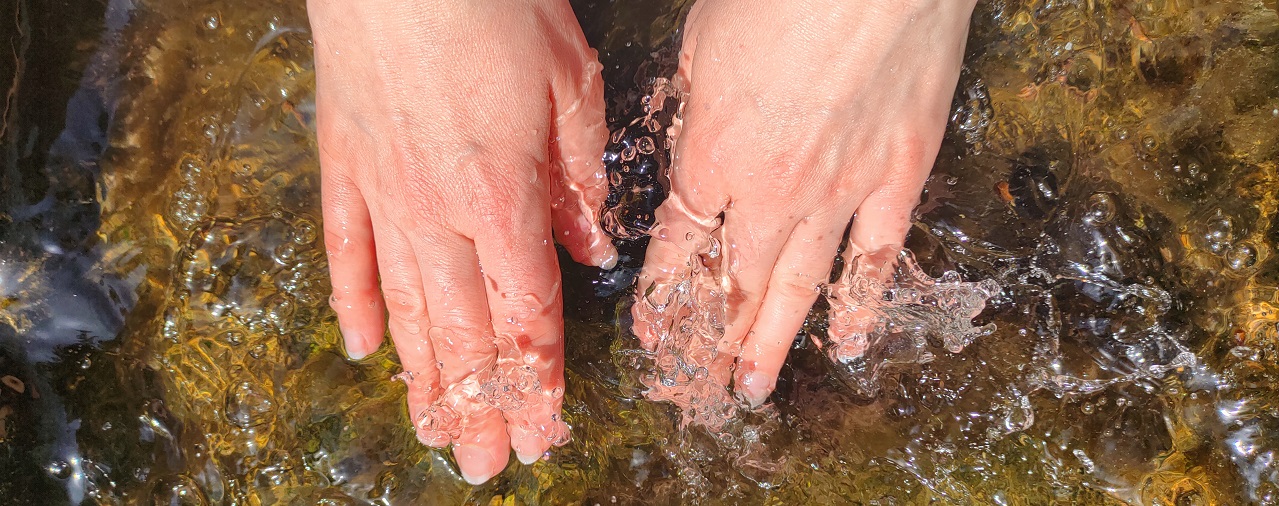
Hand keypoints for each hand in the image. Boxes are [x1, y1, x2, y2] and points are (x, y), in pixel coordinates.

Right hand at [309, 0, 613, 483]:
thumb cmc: (492, 6)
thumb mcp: (570, 83)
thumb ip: (582, 179)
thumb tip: (593, 252)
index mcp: (501, 195)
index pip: (524, 315)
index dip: (536, 383)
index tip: (544, 434)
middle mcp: (436, 211)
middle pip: (461, 332)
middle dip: (481, 406)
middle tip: (488, 466)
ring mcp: (381, 192)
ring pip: (402, 308)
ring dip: (421, 377)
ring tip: (435, 432)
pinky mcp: (341, 165)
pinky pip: (344, 251)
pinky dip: (353, 303)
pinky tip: (361, 347)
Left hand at [633, 0, 975, 412]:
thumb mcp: (705, 41)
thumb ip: (697, 101)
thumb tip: (695, 130)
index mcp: (712, 152)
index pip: (680, 244)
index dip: (664, 293)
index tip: (654, 328)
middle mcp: (770, 190)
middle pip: (735, 281)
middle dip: (712, 338)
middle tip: (700, 382)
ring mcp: (840, 191)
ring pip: (800, 288)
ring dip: (772, 344)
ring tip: (752, 388)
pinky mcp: (899, 177)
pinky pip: (876, 259)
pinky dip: (862, 306)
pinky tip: (850, 343)